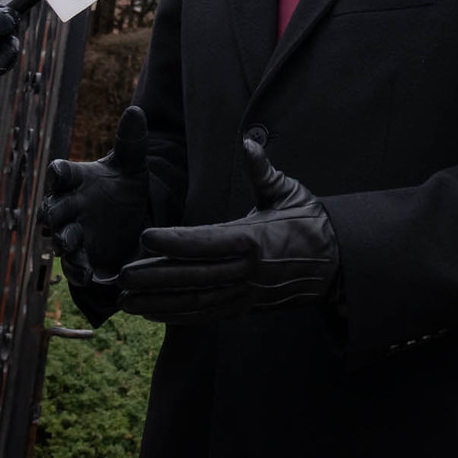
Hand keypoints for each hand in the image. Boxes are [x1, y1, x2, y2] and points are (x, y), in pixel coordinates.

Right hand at [42, 105, 151, 287]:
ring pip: (59, 238)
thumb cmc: (125, 189)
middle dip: (51, 213)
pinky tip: (86, 274)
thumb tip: (136, 110)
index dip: (58, 173)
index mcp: (78, 181)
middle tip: (53, 218)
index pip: (61, 174)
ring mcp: (73, 233)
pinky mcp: (82, 258)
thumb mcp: (133, 166)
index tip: (59, 172)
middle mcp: (69, 207)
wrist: (133, 224)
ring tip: (68, 245)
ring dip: (62, 242)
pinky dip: (77, 269)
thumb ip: (132, 141)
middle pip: (52, 209)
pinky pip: (73, 266)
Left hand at [117, 138, 338, 323]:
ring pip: (195, 301)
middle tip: (121, 276)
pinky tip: (152, 313)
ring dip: (158, 303)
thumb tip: (247, 142)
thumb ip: (262, 170)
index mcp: (257, 240)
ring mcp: (246, 295)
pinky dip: (177, 316)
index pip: (208, 242)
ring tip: (125, 300)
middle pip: (194, 277)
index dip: (175, 242)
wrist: (337, 265)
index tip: (145, 237)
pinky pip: (206, 315)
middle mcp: (248, 272)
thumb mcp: (289, 192)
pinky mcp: (244, 309)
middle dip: (154, 278)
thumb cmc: (310, 222)